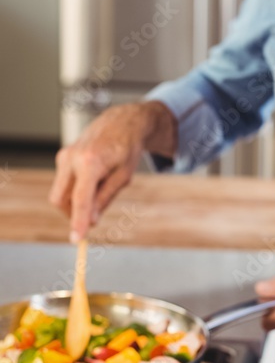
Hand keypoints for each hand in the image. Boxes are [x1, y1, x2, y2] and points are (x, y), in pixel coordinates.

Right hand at [49, 101, 175, 242]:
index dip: (77, 222)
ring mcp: (64, 156)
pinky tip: (93, 180)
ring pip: (60, 193)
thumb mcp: (123, 177)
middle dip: (72, 214)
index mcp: (90, 162)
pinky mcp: (63, 156)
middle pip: (61, 200)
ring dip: (74, 202)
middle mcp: (72, 158)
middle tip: (91, 218)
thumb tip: (90, 221)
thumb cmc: (126, 148)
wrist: (121, 122)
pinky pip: (64, 182)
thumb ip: (104, 199)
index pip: (80, 199)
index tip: (77, 240)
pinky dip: (75, 190)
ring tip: (99, 190)